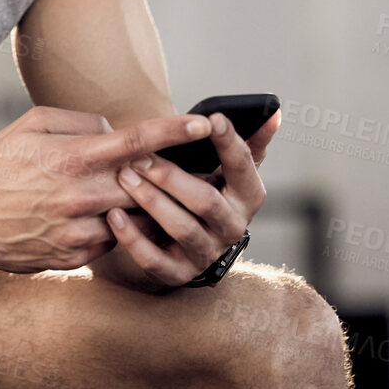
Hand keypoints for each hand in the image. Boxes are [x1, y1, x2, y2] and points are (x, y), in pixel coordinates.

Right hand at [0, 105, 218, 273]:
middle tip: (177, 168)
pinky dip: (113, 230)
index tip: (204, 124)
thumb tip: (117, 132)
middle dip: (164, 176)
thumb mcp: (32, 124)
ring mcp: (76, 232)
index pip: (136, 141)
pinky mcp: (71, 258)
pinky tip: (98, 219)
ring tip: (135, 196)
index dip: (175, 131)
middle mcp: (78, 196)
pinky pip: (111, 243)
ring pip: (132, 220)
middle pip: (146, 186)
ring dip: (139, 207)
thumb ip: (81, 123)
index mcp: (71, 158)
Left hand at [104, 109, 280, 288]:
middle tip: (140, 156)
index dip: (229, 143)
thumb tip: (272, 114)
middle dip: (171, 177)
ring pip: (182, 228)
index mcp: (247, 197)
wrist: (183, 243)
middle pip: (206, 201)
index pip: (243, 167)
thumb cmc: (204, 193)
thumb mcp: (226, 170)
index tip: (212, 118)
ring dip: (151, 201)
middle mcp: (232, 228)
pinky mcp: (178, 273)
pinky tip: (115, 216)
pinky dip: (133, 239)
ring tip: (125, 177)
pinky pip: (155, 260)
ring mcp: (206, 253)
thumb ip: (246, 142)